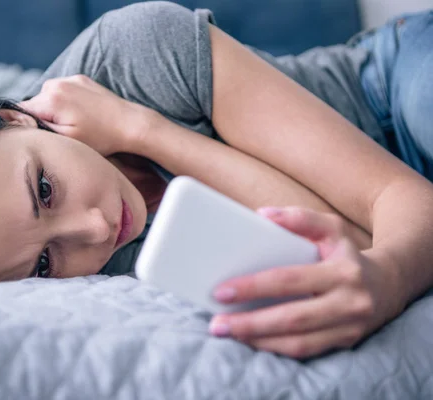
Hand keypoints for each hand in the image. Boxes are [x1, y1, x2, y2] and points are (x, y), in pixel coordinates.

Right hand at [19, 75, 152, 155]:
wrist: (130, 124)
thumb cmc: (100, 138)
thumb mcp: (65, 140)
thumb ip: (36, 128)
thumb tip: (8, 118)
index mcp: (50, 100)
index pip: (20, 110)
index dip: (25, 125)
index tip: (40, 135)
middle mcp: (56, 84)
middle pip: (34, 104)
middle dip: (43, 118)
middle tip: (64, 133)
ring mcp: (70, 79)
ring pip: (48, 98)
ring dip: (55, 111)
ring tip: (76, 123)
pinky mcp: (80, 78)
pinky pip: (63, 91)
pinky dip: (67, 102)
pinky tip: (82, 114)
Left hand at [209, 207, 399, 358]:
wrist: (389, 284)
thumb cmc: (347, 253)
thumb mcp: (330, 228)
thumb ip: (298, 218)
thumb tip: (261, 215)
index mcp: (341, 272)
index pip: (289, 280)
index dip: (253, 287)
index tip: (221, 291)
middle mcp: (348, 303)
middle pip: (291, 318)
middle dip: (250, 323)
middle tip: (216, 323)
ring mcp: (348, 328)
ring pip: (297, 343)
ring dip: (258, 341)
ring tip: (227, 333)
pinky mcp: (344, 343)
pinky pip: (305, 351)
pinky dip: (274, 348)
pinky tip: (250, 341)